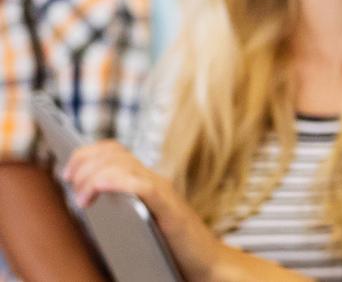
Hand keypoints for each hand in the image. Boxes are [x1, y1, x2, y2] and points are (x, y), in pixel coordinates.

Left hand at [61, 141, 226, 281]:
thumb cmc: (171, 246)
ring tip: (83, 200)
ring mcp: (163, 192)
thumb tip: (82, 202)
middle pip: (113, 153)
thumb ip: (117, 207)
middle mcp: (155, 180)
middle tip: (71, 187)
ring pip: (122, 165)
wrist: (205, 261)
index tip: (67, 174)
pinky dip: (116, 182)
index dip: (86, 154)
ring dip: (93, 176)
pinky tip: (99, 189)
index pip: (114, 149)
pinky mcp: (169, 208)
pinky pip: (141, 186)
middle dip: (83, 164)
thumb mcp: (137, 220)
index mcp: (145, 181)